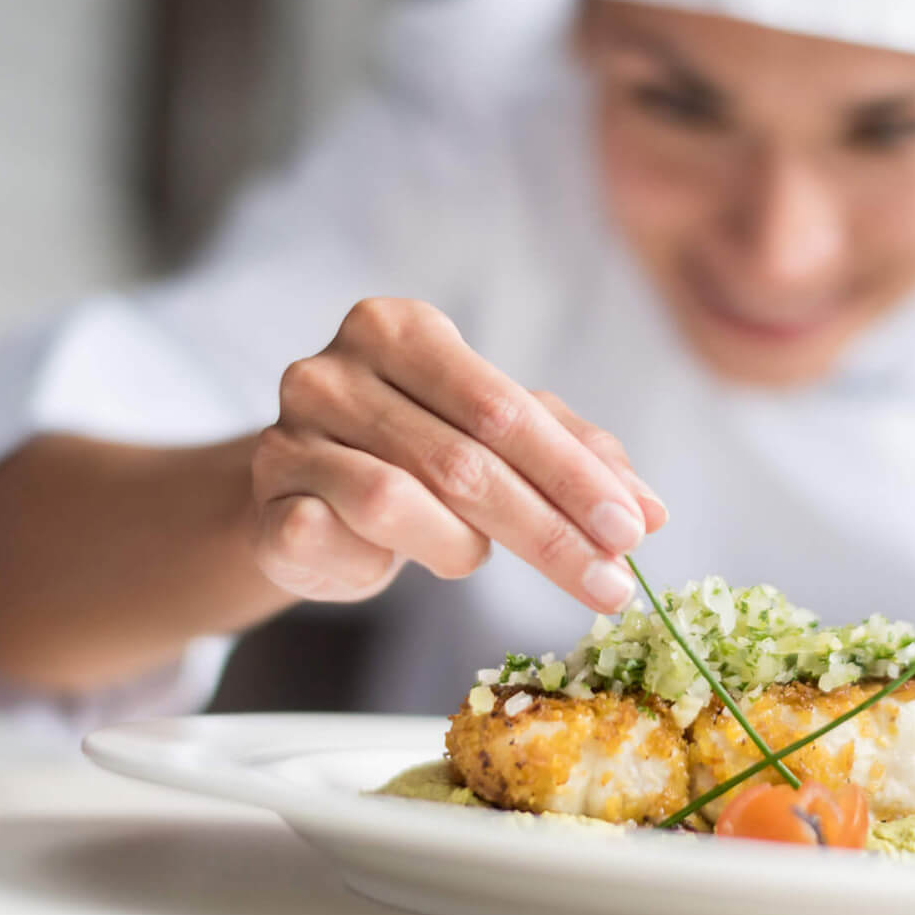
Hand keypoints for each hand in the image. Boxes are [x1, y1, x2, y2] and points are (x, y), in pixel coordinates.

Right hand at [250, 298, 667, 611]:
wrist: (308, 494)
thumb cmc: (417, 452)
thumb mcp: (500, 438)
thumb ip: (576, 458)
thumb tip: (652, 511)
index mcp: (402, 329)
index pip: (506, 409)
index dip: (575, 477)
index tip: (633, 533)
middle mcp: (334, 369)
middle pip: (463, 461)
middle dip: (549, 532)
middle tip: (610, 584)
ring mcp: (287, 434)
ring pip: (397, 502)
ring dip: (459, 546)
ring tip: (473, 556)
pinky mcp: (263, 502)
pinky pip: (330, 540)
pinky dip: (378, 561)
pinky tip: (394, 563)